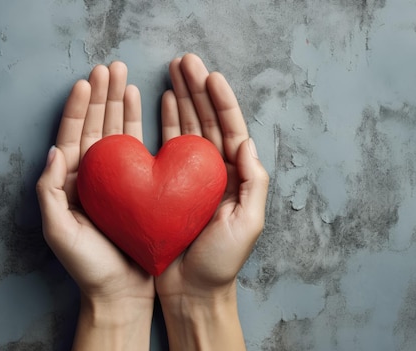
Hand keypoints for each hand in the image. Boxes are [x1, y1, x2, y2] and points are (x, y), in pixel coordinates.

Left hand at [36, 62, 153, 349]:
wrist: (119, 291)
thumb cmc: (89, 265)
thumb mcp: (60, 231)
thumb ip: (51, 191)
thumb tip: (54, 151)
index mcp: (70, 182)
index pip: (72, 135)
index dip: (77, 107)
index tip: (86, 80)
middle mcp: (90, 175)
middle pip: (93, 125)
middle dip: (101, 94)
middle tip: (110, 67)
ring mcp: (113, 178)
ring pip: (113, 130)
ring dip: (117, 101)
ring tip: (124, 75)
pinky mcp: (134, 184)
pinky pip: (133, 146)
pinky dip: (134, 121)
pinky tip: (138, 103)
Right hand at [155, 54, 269, 349]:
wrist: (193, 289)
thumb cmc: (221, 261)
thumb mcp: (248, 223)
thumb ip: (252, 182)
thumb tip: (245, 142)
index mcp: (234, 175)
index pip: (229, 127)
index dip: (220, 100)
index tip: (208, 75)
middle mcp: (213, 169)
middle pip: (207, 119)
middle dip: (197, 88)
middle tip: (184, 60)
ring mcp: (189, 175)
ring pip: (188, 125)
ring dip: (182, 97)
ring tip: (172, 71)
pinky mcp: (167, 183)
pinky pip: (168, 145)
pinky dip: (167, 120)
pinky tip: (163, 101)